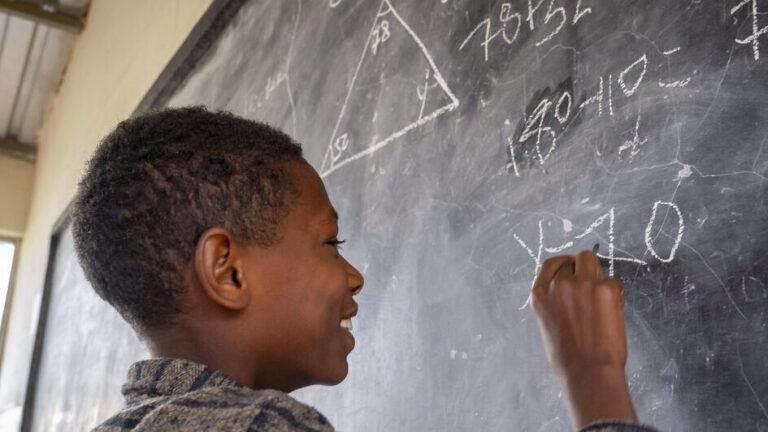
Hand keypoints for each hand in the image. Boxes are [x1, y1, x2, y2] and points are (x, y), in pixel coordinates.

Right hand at [531, 251, 637, 428]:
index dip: (565, 265)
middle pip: (575, 259)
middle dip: (583, 268)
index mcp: (540, 294)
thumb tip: (570, 296)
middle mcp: (558, 284)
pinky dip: (615, 294)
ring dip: (598, 274)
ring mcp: (582, 284)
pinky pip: (614, 281)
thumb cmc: (567, 358)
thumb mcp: (548, 325)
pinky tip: (613, 312)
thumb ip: (555, 303)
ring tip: (602, 298)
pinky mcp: (606, 288)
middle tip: (592, 284)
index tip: (573, 269)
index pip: (551, 265)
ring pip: (591, 260)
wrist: (588, 371)